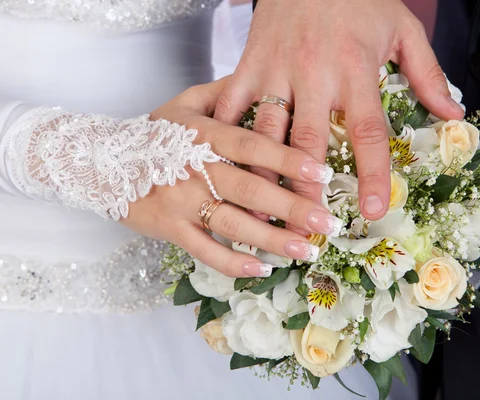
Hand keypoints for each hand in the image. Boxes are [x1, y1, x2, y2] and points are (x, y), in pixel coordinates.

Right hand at [122, 78, 340, 277]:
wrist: (101, 162)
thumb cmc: (153, 134)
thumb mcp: (184, 104)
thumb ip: (222, 92)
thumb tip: (257, 79)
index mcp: (204, 136)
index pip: (254, 147)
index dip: (290, 160)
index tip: (323, 174)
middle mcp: (195, 169)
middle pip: (251, 190)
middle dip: (293, 208)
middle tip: (327, 223)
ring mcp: (181, 202)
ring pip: (233, 224)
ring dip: (273, 240)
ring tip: (306, 250)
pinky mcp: (169, 229)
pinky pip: (205, 251)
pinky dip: (233, 263)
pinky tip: (262, 269)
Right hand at [214, 0, 463, 222]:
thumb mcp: (402, 28)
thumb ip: (428, 74)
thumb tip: (453, 114)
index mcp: (355, 70)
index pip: (367, 132)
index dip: (372, 175)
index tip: (373, 211)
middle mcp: (314, 75)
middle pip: (309, 143)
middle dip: (306, 189)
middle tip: (306, 228)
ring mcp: (276, 70)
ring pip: (266, 131)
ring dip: (263, 175)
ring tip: (260, 212)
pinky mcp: (248, 63)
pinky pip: (232, 103)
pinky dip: (226, 134)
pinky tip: (221, 165)